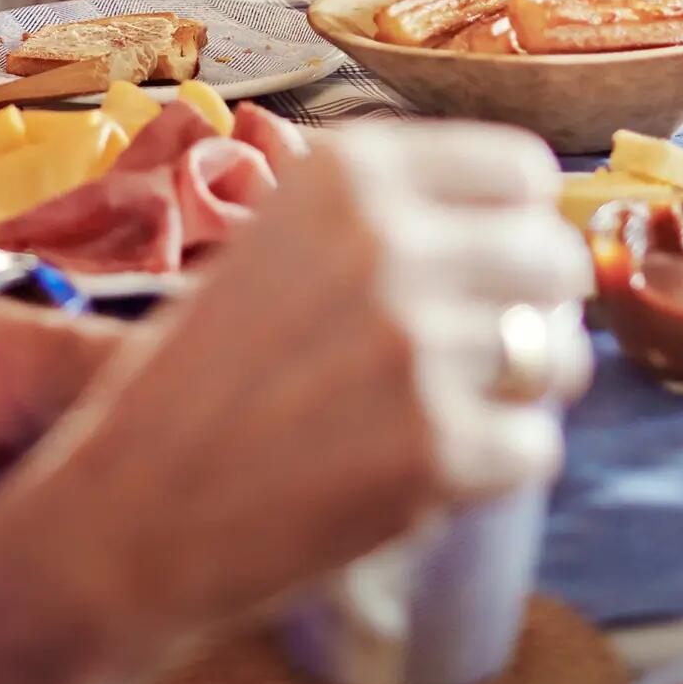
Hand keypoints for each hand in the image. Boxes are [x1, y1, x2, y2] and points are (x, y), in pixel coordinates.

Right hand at [0, 126, 590, 683]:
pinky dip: (490, 469)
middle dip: (533, 308)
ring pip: (558, 356)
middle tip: (482, 353)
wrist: (125, 515)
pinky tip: (418, 472)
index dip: (516, 223)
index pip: (520, 168)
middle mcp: (388, 240)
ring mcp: (417, 345)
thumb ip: (383, 221)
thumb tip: (522, 227)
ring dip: (519, 392)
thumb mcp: (273, 246)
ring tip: (442, 413)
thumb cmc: (196, 384)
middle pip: (553, 256)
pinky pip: (534, 447)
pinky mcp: (439, 449)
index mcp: (345, 173)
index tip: (494, 264)